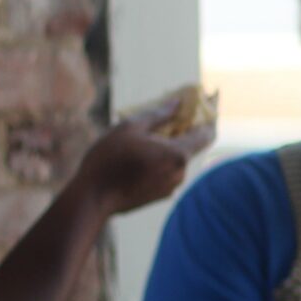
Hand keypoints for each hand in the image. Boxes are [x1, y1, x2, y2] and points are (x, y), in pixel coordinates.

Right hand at [76, 106, 214, 216]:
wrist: (92, 199)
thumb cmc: (109, 159)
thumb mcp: (130, 128)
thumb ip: (158, 114)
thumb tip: (177, 103)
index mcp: (178, 155)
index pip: (207, 134)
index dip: (209, 116)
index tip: (208, 102)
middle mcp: (180, 173)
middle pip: (190, 146)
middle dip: (183, 128)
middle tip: (171, 111)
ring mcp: (170, 187)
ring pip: (175, 159)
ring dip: (167, 145)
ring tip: (147, 132)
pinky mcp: (159, 195)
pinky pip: (165, 171)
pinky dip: (159, 159)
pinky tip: (140, 152)